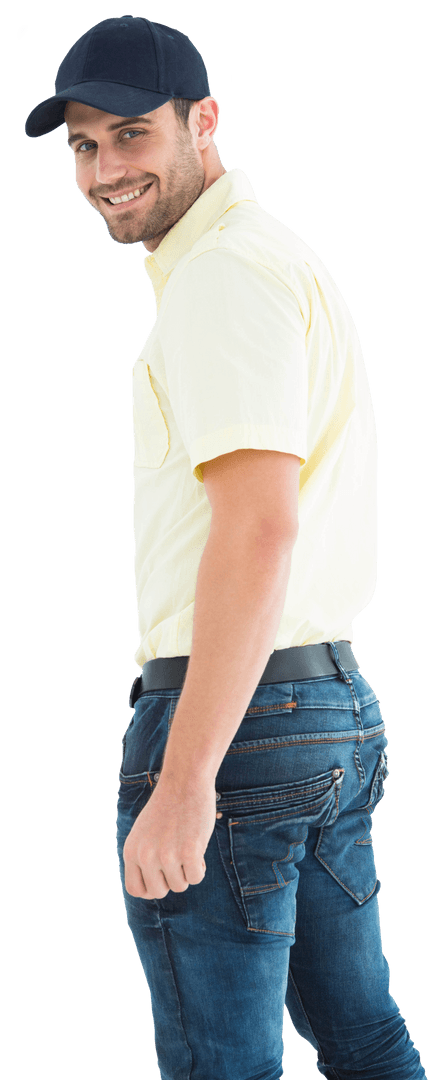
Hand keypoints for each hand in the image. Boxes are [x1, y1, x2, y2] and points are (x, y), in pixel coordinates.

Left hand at [123, 775, 217, 898]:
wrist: (185, 780)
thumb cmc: (168, 806)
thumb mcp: (144, 832)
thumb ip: (144, 857)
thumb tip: (152, 889)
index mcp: (131, 850)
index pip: (135, 889)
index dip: (150, 888)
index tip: (162, 877)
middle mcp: (145, 856)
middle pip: (158, 892)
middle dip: (171, 880)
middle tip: (178, 860)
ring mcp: (166, 855)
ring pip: (180, 886)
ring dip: (187, 871)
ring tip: (187, 847)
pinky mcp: (189, 851)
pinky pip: (196, 878)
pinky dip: (200, 868)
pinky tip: (198, 847)